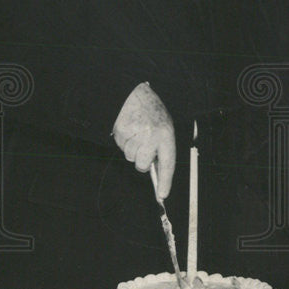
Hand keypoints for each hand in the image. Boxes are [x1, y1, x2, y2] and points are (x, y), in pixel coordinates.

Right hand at [112, 82, 175, 197]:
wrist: (135, 94)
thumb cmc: (153, 114)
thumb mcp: (164, 128)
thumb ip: (162, 148)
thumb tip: (158, 172)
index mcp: (166, 135)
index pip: (168, 163)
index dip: (165, 181)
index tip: (162, 194)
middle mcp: (151, 136)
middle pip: (142, 165)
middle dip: (142, 160)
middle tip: (144, 145)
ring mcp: (135, 135)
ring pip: (130, 157)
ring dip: (132, 149)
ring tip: (137, 132)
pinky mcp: (120, 132)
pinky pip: (121, 148)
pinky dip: (124, 142)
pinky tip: (130, 129)